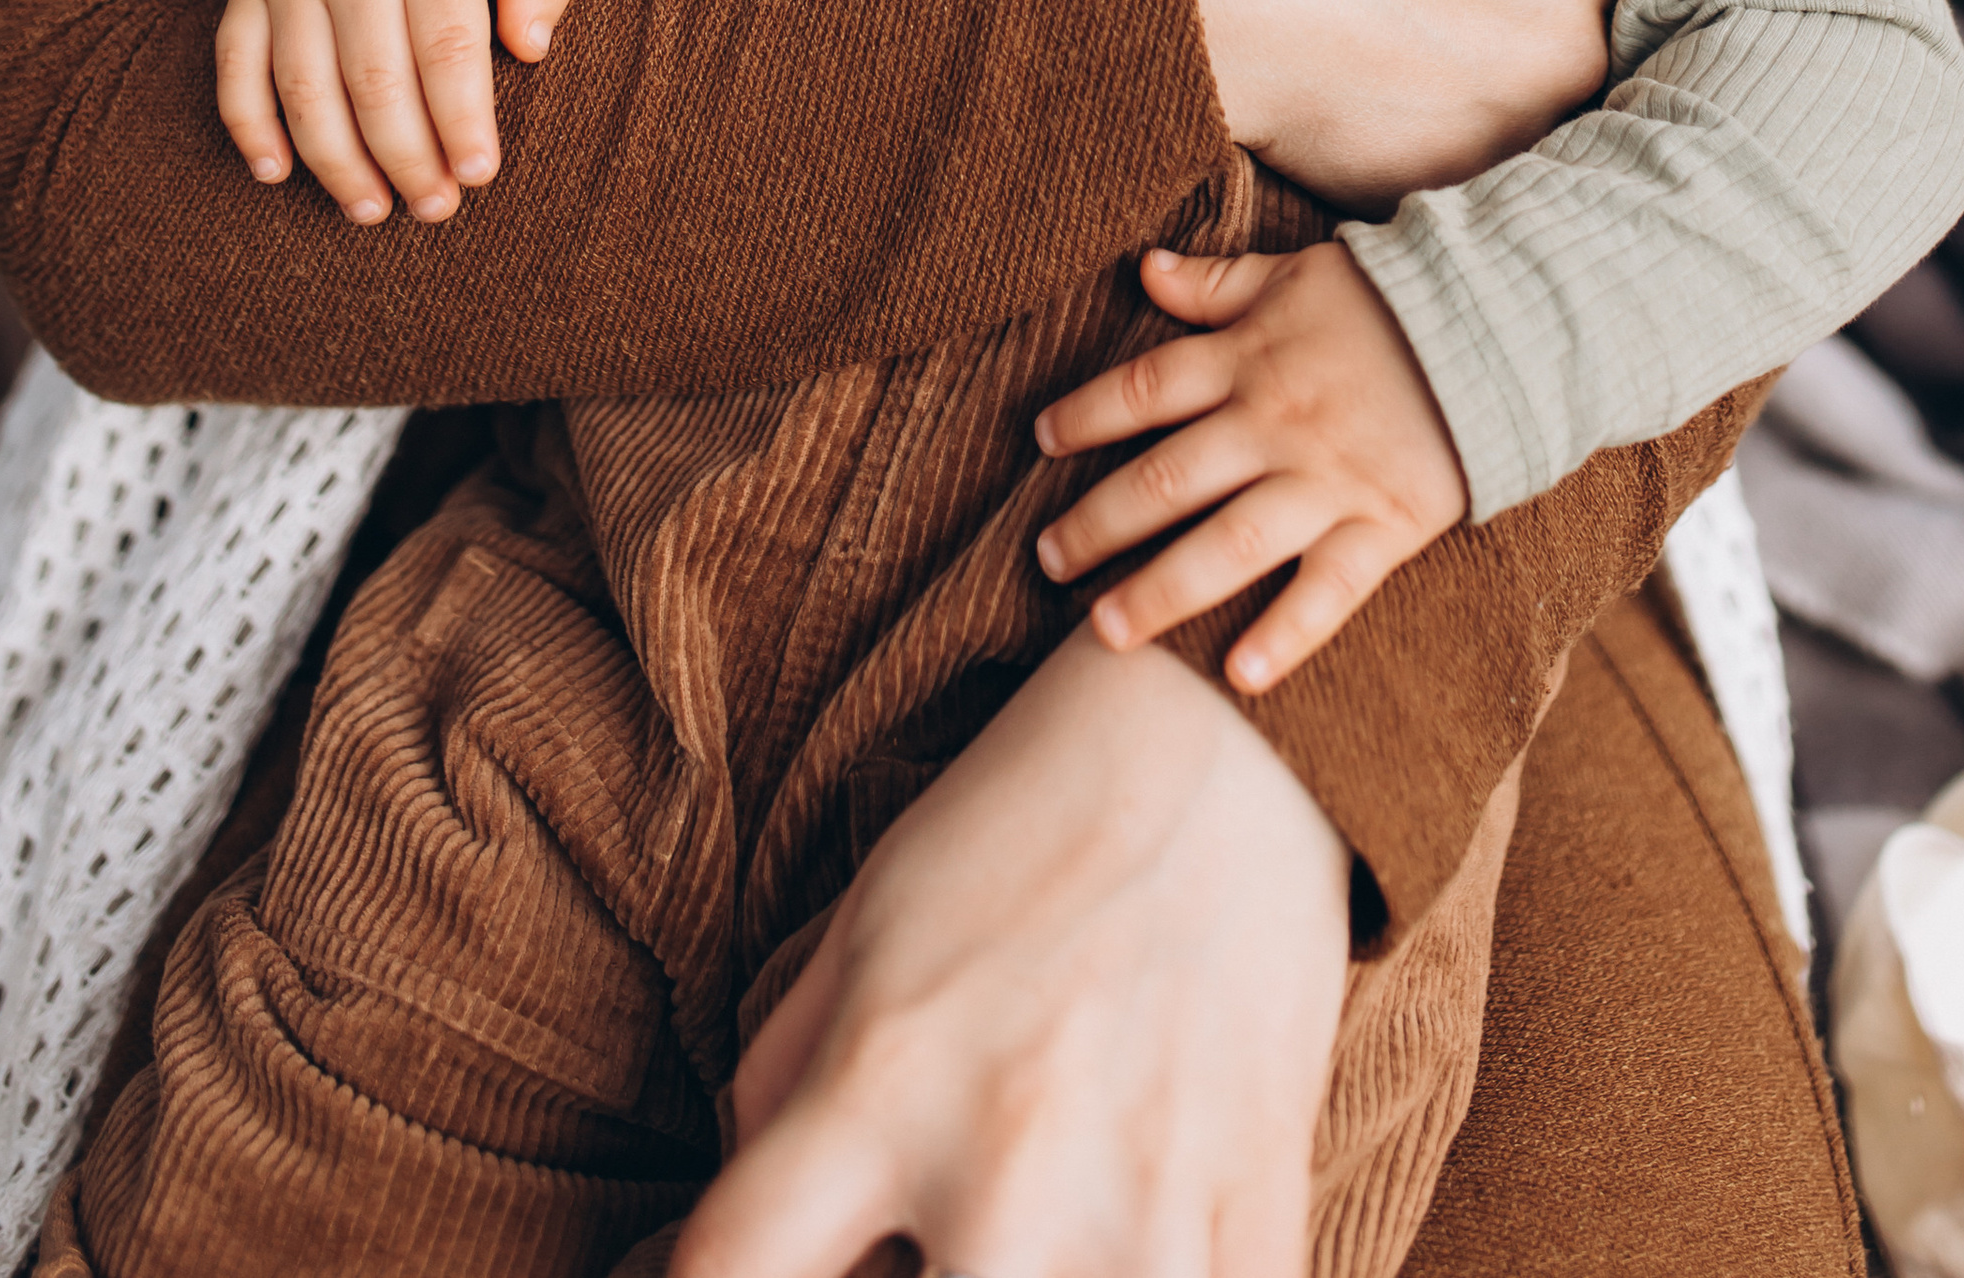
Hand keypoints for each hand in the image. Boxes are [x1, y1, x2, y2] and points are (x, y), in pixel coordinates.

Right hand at [214, 0, 574, 223]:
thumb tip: (532, 48)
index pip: (446, 43)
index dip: (462, 117)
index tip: (481, 175)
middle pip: (374, 77)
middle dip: (406, 156)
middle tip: (435, 207)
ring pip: (303, 84)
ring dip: (335, 160)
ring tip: (371, 210)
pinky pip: (234, 63)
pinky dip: (248, 124)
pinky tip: (276, 174)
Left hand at [670, 626, 1347, 1277]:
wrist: (1231, 740)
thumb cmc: (1021, 830)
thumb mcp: (858, 933)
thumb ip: (775, 1102)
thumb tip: (704, 1253)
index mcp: (883, 1084)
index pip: (725, 1273)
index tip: (725, 1274)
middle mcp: (1003, 1171)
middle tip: (906, 1228)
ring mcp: (1143, 1215)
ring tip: (1026, 1223)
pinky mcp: (1260, 1224)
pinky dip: (1141, 1277)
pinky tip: (1128, 1231)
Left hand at [1034, 244, 1466, 690]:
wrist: (1500, 325)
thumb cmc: (1388, 299)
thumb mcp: (1294, 274)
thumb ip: (1216, 282)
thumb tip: (1144, 269)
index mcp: (1247, 359)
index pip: (1146, 391)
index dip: (1087, 415)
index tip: (1040, 441)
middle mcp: (1274, 425)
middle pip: (1168, 479)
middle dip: (1099, 523)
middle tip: (1047, 561)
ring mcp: (1328, 481)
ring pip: (1228, 544)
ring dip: (1161, 591)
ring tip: (1101, 635)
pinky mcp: (1384, 525)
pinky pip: (1328, 590)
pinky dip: (1286, 635)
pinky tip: (1239, 676)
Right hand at [1170, 0, 1700, 198]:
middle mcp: (1574, 67)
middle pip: (1576, 31)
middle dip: (1532, 1)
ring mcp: (1499, 139)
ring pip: (1517, 97)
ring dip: (1483, 64)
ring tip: (1406, 13)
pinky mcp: (1422, 191)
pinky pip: (1447, 156)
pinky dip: (1421, 119)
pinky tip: (1369, 68)